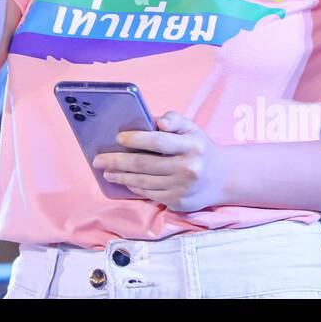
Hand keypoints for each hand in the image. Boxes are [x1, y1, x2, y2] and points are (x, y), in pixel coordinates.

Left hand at [91, 111, 229, 211]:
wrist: (222, 179)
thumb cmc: (199, 148)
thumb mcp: (192, 128)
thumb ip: (174, 119)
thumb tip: (157, 121)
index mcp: (191, 145)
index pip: (158, 141)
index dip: (136, 140)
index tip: (117, 138)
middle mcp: (188, 168)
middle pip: (144, 164)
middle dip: (117, 161)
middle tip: (98, 159)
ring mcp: (182, 187)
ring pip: (143, 182)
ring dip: (121, 176)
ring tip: (106, 171)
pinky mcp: (178, 202)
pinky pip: (149, 194)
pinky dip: (133, 186)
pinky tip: (124, 180)